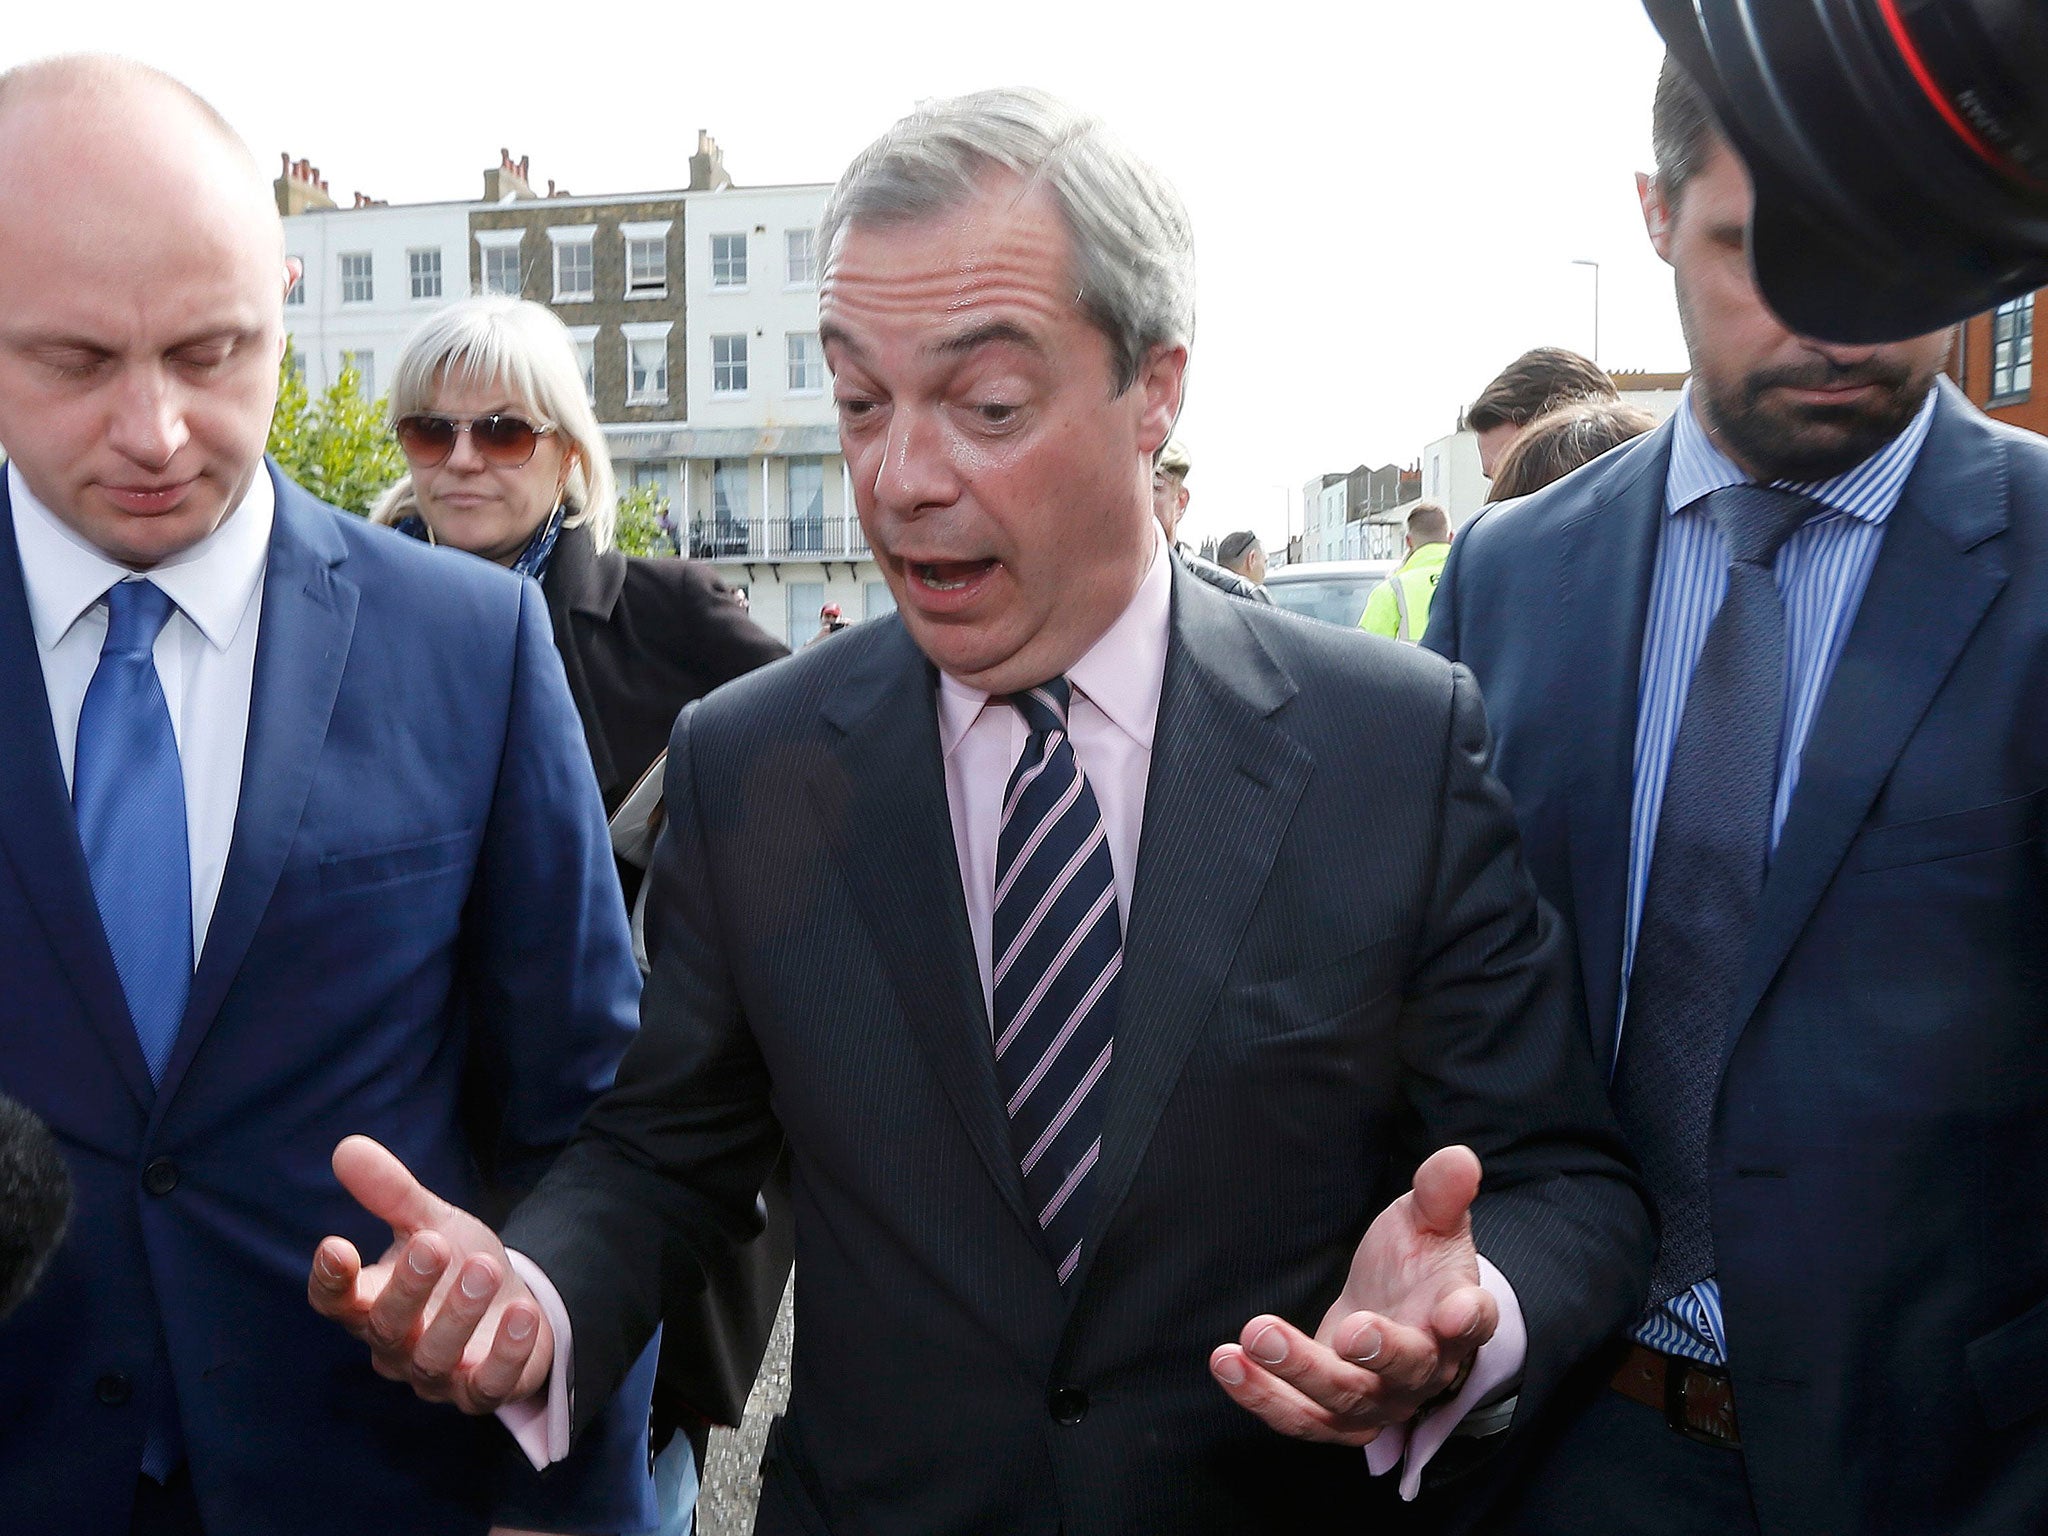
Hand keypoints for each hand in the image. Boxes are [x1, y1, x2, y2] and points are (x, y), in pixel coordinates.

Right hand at [308, 1135, 553, 1414]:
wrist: (512, 1306)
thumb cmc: (457, 1264)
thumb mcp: (429, 1223)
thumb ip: (391, 1193)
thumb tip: (347, 1147)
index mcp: (371, 1305)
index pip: (335, 1302)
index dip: (330, 1279)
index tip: (335, 1246)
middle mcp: (395, 1347)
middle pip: (386, 1327)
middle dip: (408, 1287)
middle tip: (433, 1244)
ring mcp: (436, 1376)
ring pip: (433, 1359)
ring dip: (459, 1315)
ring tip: (484, 1267)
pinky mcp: (479, 1392)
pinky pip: (486, 1386)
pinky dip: (505, 1354)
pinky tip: (523, 1314)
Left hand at [1210, 1144, 1497, 1444]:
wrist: (1394, 1309)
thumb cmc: (1416, 1261)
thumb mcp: (1429, 1220)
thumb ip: (1441, 1193)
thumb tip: (1459, 1157)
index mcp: (1457, 1318)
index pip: (1474, 1322)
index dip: (1468, 1318)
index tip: (1455, 1311)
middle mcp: (1424, 1369)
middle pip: (1404, 1372)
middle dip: (1375, 1354)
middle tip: (1346, 1330)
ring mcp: (1379, 1399)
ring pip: (1343, 1402)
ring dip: (1298, 1374)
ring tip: (1254, 1337)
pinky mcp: (1333, 1413)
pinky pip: (1300, 1418)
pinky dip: (1262, 1396)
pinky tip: (1227, 1362)